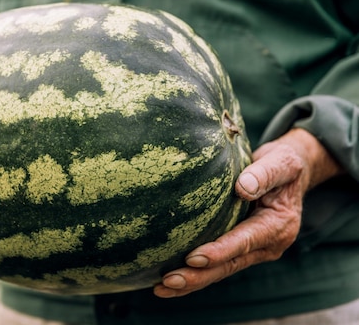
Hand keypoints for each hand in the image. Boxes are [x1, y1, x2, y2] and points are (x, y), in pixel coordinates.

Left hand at [154, 128, 342, 297]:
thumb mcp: (281, 163)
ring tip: (161, 288)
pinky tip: (168, 281)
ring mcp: (253, 250)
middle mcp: (267, 245)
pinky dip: (194, 274)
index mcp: (278, 226)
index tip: (194, 258)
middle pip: (229, 265)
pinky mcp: (240, 249)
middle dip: (198, 276)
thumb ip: (265, 173)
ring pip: (220, 270)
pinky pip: (217, 265)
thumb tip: (243, 187)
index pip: (245, 241)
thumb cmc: (284, 165)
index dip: (219, 251)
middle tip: (169, 281)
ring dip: (192, 281)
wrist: (289, 175)